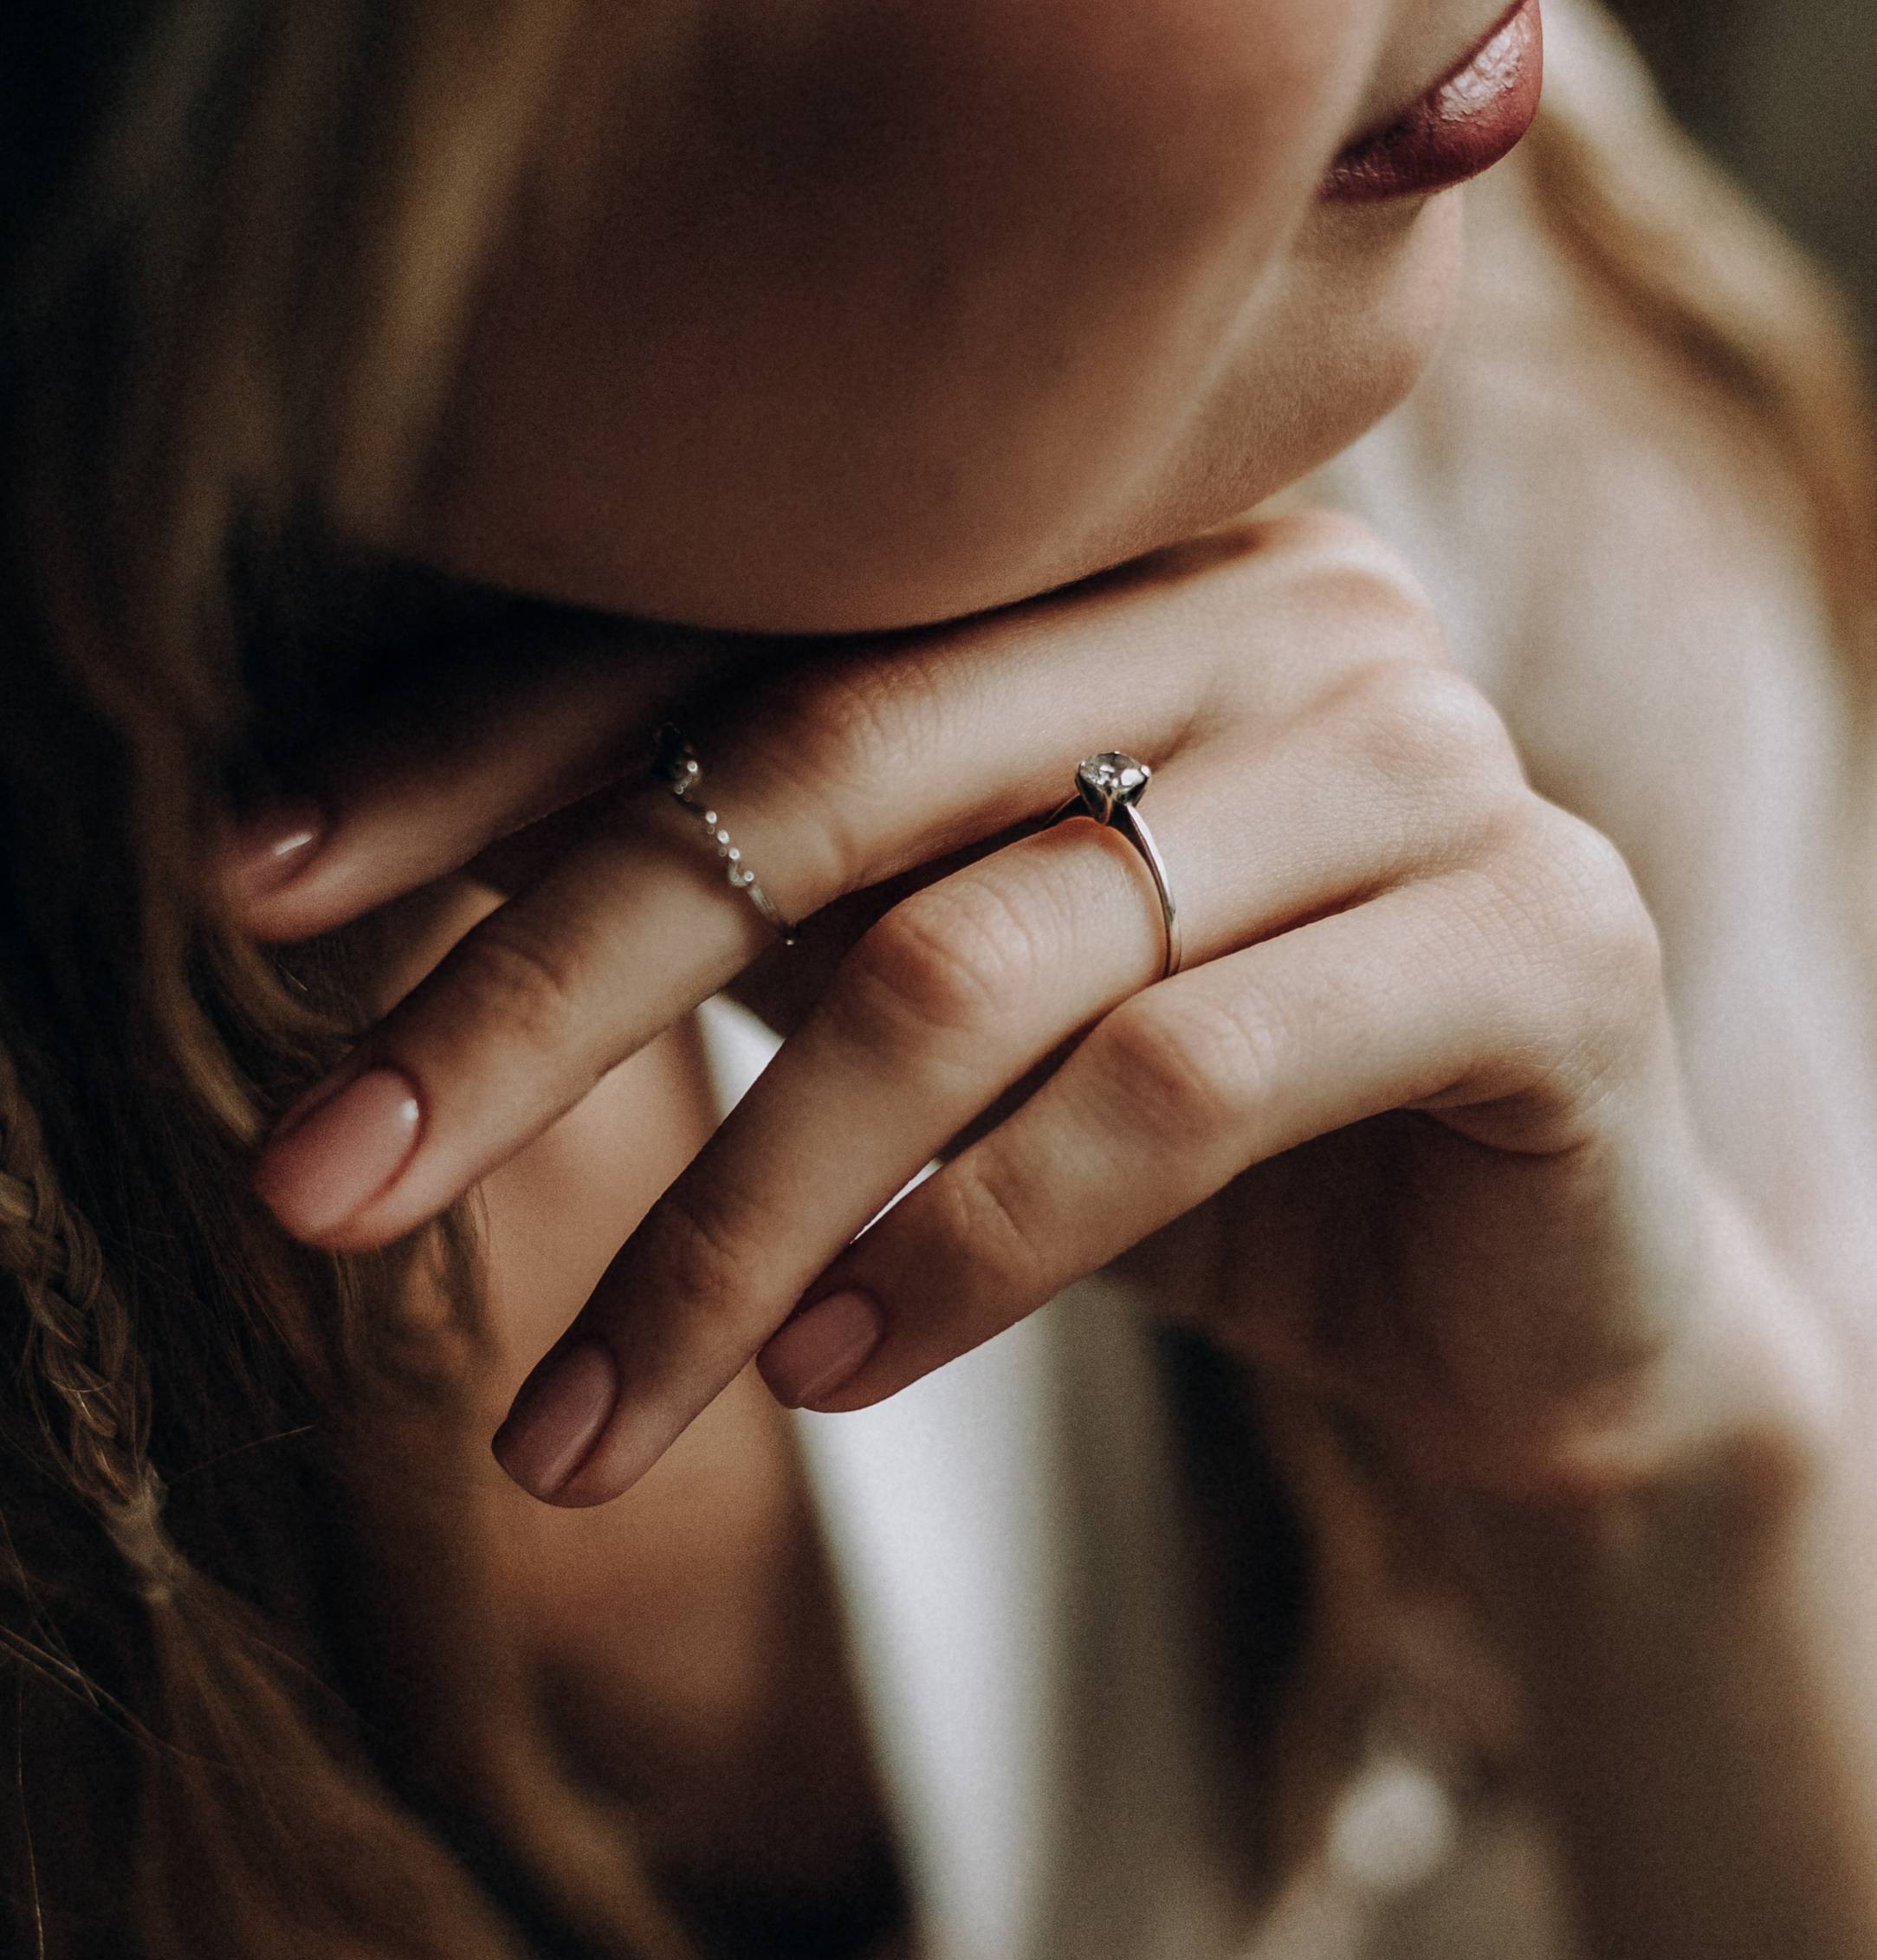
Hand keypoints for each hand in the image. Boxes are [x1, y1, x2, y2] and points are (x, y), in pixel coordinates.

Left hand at [227, 515, 1726, 1511]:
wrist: (1536, 1302)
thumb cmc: (1196, 1134)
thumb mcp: (938, 988)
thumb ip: (751, 892)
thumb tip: (357, 878)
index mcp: (1113, 546)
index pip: (742, 611)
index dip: (477, 747)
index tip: (248, 890)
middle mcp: (1273, 593)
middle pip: (825, 767)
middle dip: (537, 999)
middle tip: (322, 1190)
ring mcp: (1423, 750)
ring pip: (982, 959)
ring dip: (738, 1212)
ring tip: (584, 1412)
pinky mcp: (1544, 939)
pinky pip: (1184, 1079)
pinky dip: (976, 1246)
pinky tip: (840, 1373)